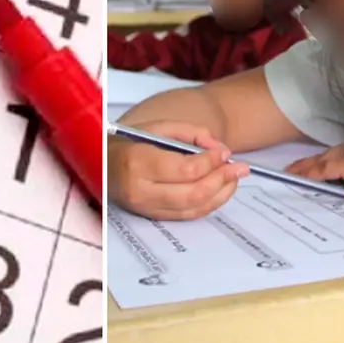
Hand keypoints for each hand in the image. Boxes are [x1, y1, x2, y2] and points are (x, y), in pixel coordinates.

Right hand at [108, 120, 248, 219]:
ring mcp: (145, 208)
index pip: (184, 169)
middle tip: (241, 167)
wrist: (102, 163)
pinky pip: (187, 215)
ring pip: (193, 208)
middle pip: (193, 193)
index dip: (210, 162)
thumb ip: (192, 132)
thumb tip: (220, 149)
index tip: (225, 152)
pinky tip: (221, 189)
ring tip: (235, 178)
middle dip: (222, 180)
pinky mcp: (152, 216)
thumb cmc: (131, 140)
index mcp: (138, 161)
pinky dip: (209, 203)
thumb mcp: (158, 126)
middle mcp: (140, 190)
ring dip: (221, 194)